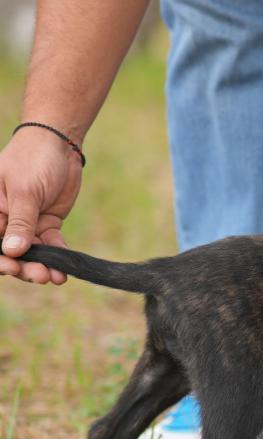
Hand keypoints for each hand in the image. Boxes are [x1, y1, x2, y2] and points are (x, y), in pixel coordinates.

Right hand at [0, 127, 81, 283]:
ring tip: (55, 278)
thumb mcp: (24, 191)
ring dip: (42, 266)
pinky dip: (57, 255)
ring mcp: (27, 224)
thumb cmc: (31, 160)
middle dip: (23, 267)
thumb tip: (12, 251)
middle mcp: (5, 221)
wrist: (59, 146)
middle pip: (11, 251)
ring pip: (31, 252)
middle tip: (39, 276)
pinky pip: (51, 244)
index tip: (11, 268)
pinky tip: (65, 269)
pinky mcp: (47, 224)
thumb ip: (20, 222)